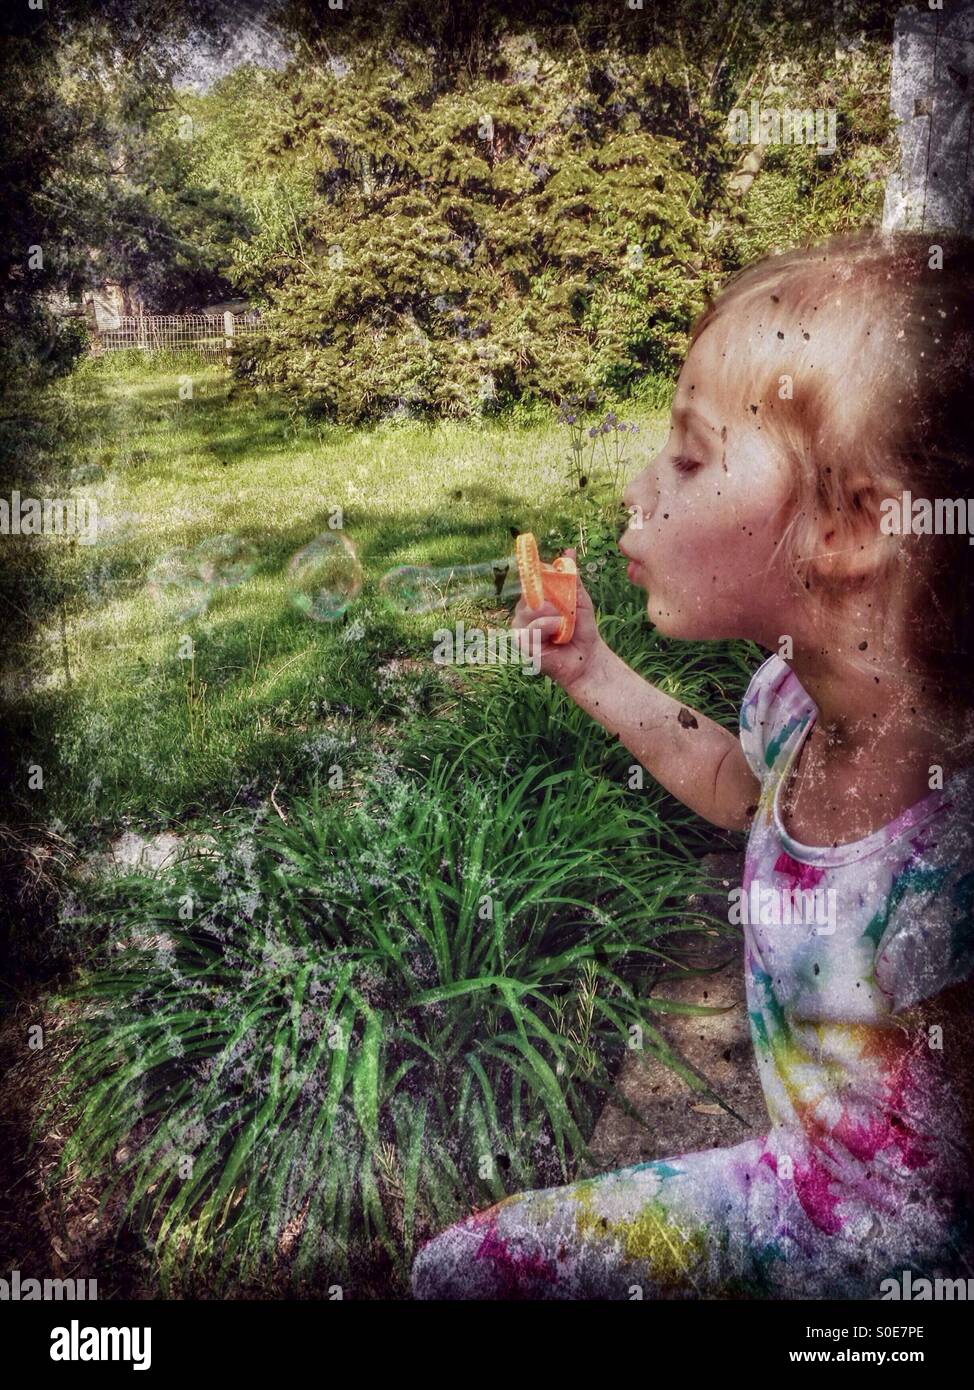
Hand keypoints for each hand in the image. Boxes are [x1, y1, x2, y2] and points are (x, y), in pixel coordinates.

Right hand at [511, 547, 606, 691]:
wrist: (587, 656)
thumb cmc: (582, 628)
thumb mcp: (580, 599)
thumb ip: (572, 577)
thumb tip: (569, 552)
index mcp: (535, 598)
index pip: (530, 578)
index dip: (538, 574)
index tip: (549, 572)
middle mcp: (524, 610)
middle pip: (529, 593)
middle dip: (552, 600)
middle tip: (566, 612)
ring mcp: (520, 627)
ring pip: (531, 610)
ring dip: (553, 616)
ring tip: (564, 626)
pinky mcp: (521, 644)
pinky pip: (531, 629)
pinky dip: (548, 629)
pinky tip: (557, 636)